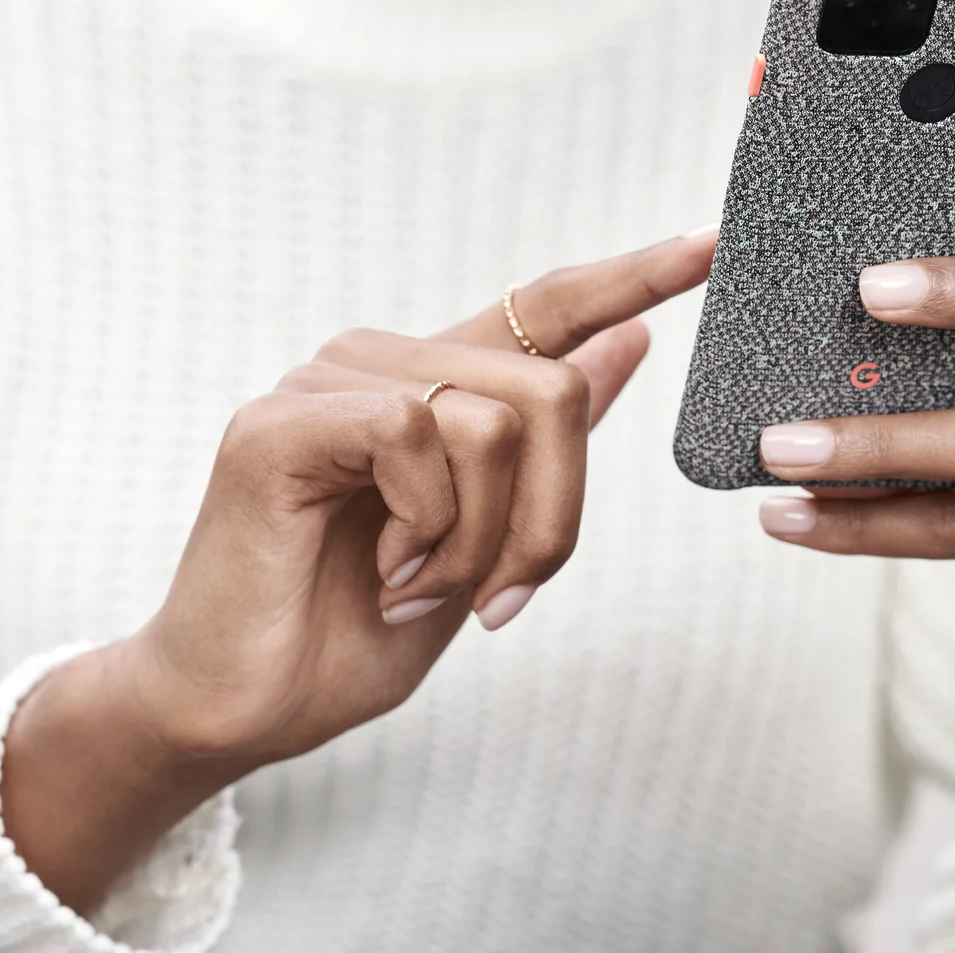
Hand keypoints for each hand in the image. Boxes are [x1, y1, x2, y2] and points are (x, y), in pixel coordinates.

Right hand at [1, 227, 715, 909]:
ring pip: (495, 418)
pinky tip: (380, 568)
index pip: (547, 306)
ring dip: (480, 538)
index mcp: (434, 388)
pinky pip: (419, 434)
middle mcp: (383, 363)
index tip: (713, 243)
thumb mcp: (487, 543)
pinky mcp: (284, 420)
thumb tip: (631, 341)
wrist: (241, 712)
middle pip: (553, 386)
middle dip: (552, 515)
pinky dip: (424, 524)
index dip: (633, 274)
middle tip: (498, 596)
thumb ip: (548, 445)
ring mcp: (328, 382)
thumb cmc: (350, 634)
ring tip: (413, 586)